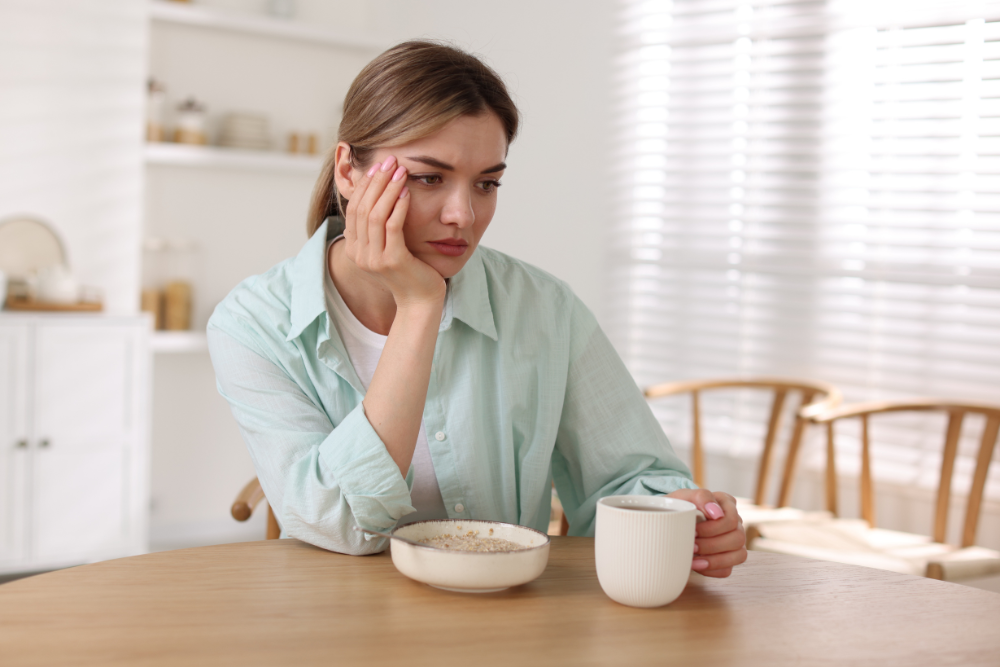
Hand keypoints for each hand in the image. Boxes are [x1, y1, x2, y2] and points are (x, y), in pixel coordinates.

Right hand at [343, 155, 445, 306]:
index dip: (365, 186)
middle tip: (389, 161)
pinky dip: (399, 206)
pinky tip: (408, 192)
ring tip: (400, 171)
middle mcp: (359, 255)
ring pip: (375, 215)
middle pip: (362, 208)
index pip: (354, 209)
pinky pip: (393, 226)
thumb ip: (380, 226)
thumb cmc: (410, 270)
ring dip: (389, 189)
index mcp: (354, 249)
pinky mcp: (392, 261)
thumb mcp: (389, 246)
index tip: (378, 166)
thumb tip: (381, 192)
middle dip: (376, 182)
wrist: (421, 300)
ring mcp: (374, 259)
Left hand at [666, 488, 746, 577]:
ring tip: (693, 560)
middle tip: (692, 546)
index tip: (693, 531)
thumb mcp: (685, 497)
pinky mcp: (728, 559)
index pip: (731, 519)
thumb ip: (701, 496)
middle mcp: (735, 523)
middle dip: (712, 545)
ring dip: (714, 560)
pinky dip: (711, 570)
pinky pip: (727, 570)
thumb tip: (716, 513)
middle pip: (738, 538)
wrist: (669, 522)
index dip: (713, 528)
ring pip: (739, 555)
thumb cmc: (680, 507)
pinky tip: (696, 565)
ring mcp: (734, 542)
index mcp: (727, 504)